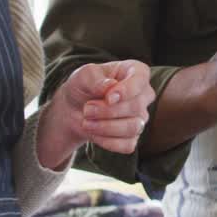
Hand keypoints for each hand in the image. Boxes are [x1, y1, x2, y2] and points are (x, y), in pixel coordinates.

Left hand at [37, 61, 155, 166]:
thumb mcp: (83, 75)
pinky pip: (128, 145)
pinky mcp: (133, 137)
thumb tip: (111, 87)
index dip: (127, 90)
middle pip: (136, 107)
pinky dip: (107, 142)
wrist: (73, 108)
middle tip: (87, 109)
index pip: (141, 79)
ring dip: (106, 127)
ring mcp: (140, 117)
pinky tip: (94, 134)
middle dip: (107, 111)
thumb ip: (95, 79)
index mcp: (136, 71)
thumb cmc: (83, 86)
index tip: (108, 97)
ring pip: (134, 127)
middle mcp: (143, 94)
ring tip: (86, 122)